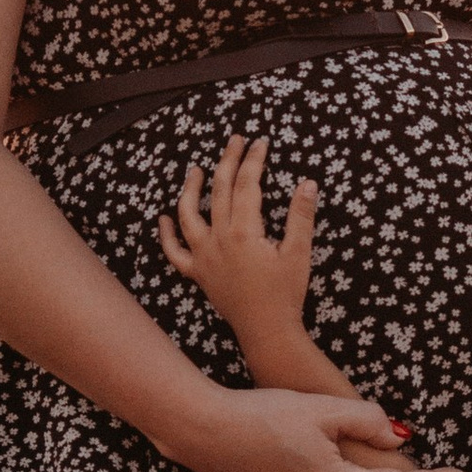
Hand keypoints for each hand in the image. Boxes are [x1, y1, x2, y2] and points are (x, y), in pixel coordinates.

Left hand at [160, 135, 319, 354]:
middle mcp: (218, 240)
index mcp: (243, 231)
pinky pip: (175, 252)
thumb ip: (300, 216)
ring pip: (188, 215)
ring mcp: (204, 257)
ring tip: (195, 170)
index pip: (247, 184)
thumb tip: (307, 183)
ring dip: (190, 189)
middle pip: (219, 190)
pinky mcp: (198, 274)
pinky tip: (164, 218)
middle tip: (235, 141)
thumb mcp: (299, 253)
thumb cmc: (285, 294)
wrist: (267, 331)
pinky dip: (166, 234)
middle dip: (228, 161)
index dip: (253, 160)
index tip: (260, 142)